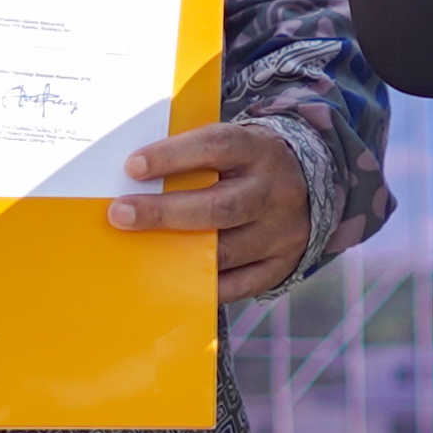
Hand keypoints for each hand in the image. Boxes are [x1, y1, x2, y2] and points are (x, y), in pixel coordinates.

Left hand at [116, 120, 315, 302]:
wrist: (310, 185)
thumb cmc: (248, 165)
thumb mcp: (233, 147)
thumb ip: (194, 159)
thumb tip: (135, 182)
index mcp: (260, 151)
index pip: (217, 147)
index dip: (173, 156)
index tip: (133, 167)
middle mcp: (275, 192)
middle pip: (220, 207)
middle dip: (165, 212)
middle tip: (121, 214)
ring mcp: (282, 232)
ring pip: (227, 251)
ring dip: (178, 254)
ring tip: (139, 253)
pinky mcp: (282, 264)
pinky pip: (239, 284)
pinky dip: (204, 285)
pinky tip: (174, 280)